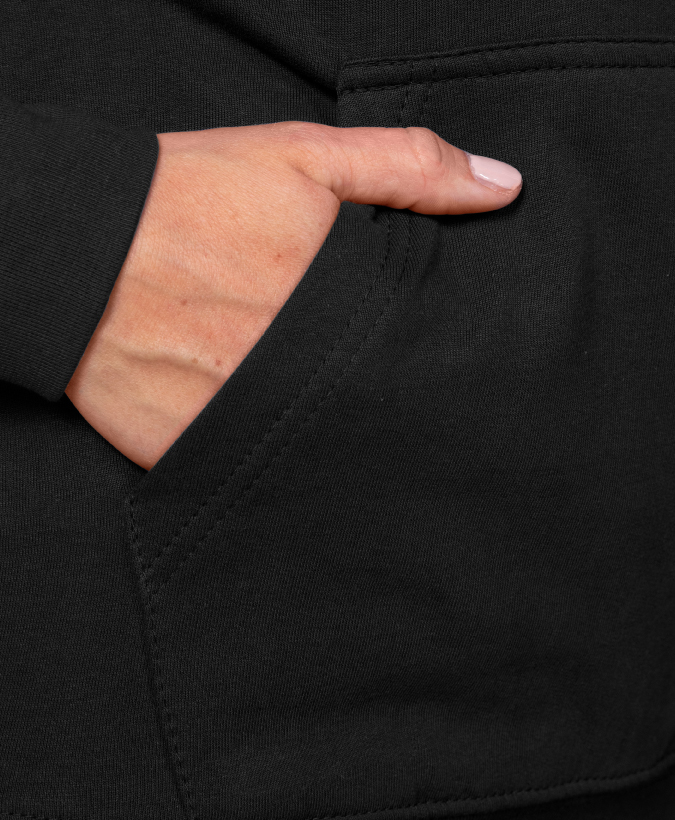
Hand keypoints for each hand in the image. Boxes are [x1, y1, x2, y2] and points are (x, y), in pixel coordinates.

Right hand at [64, 122, 521, 469]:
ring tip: (327, 417)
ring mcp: (242, 420)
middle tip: (381, 397)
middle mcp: (295, 374)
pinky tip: (268, 434)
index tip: (440, 369)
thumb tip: (504, 189)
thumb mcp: (303, 159)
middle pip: (372, 412)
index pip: (414, 361)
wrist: (78, 246)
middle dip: (382, 405)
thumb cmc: (188, 197)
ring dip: (329, 437)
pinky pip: (250, 470)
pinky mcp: (191, 451)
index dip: (431, 367)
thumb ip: (408, 170)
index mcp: (336, 308)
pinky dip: (266, 460)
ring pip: (317, 451)